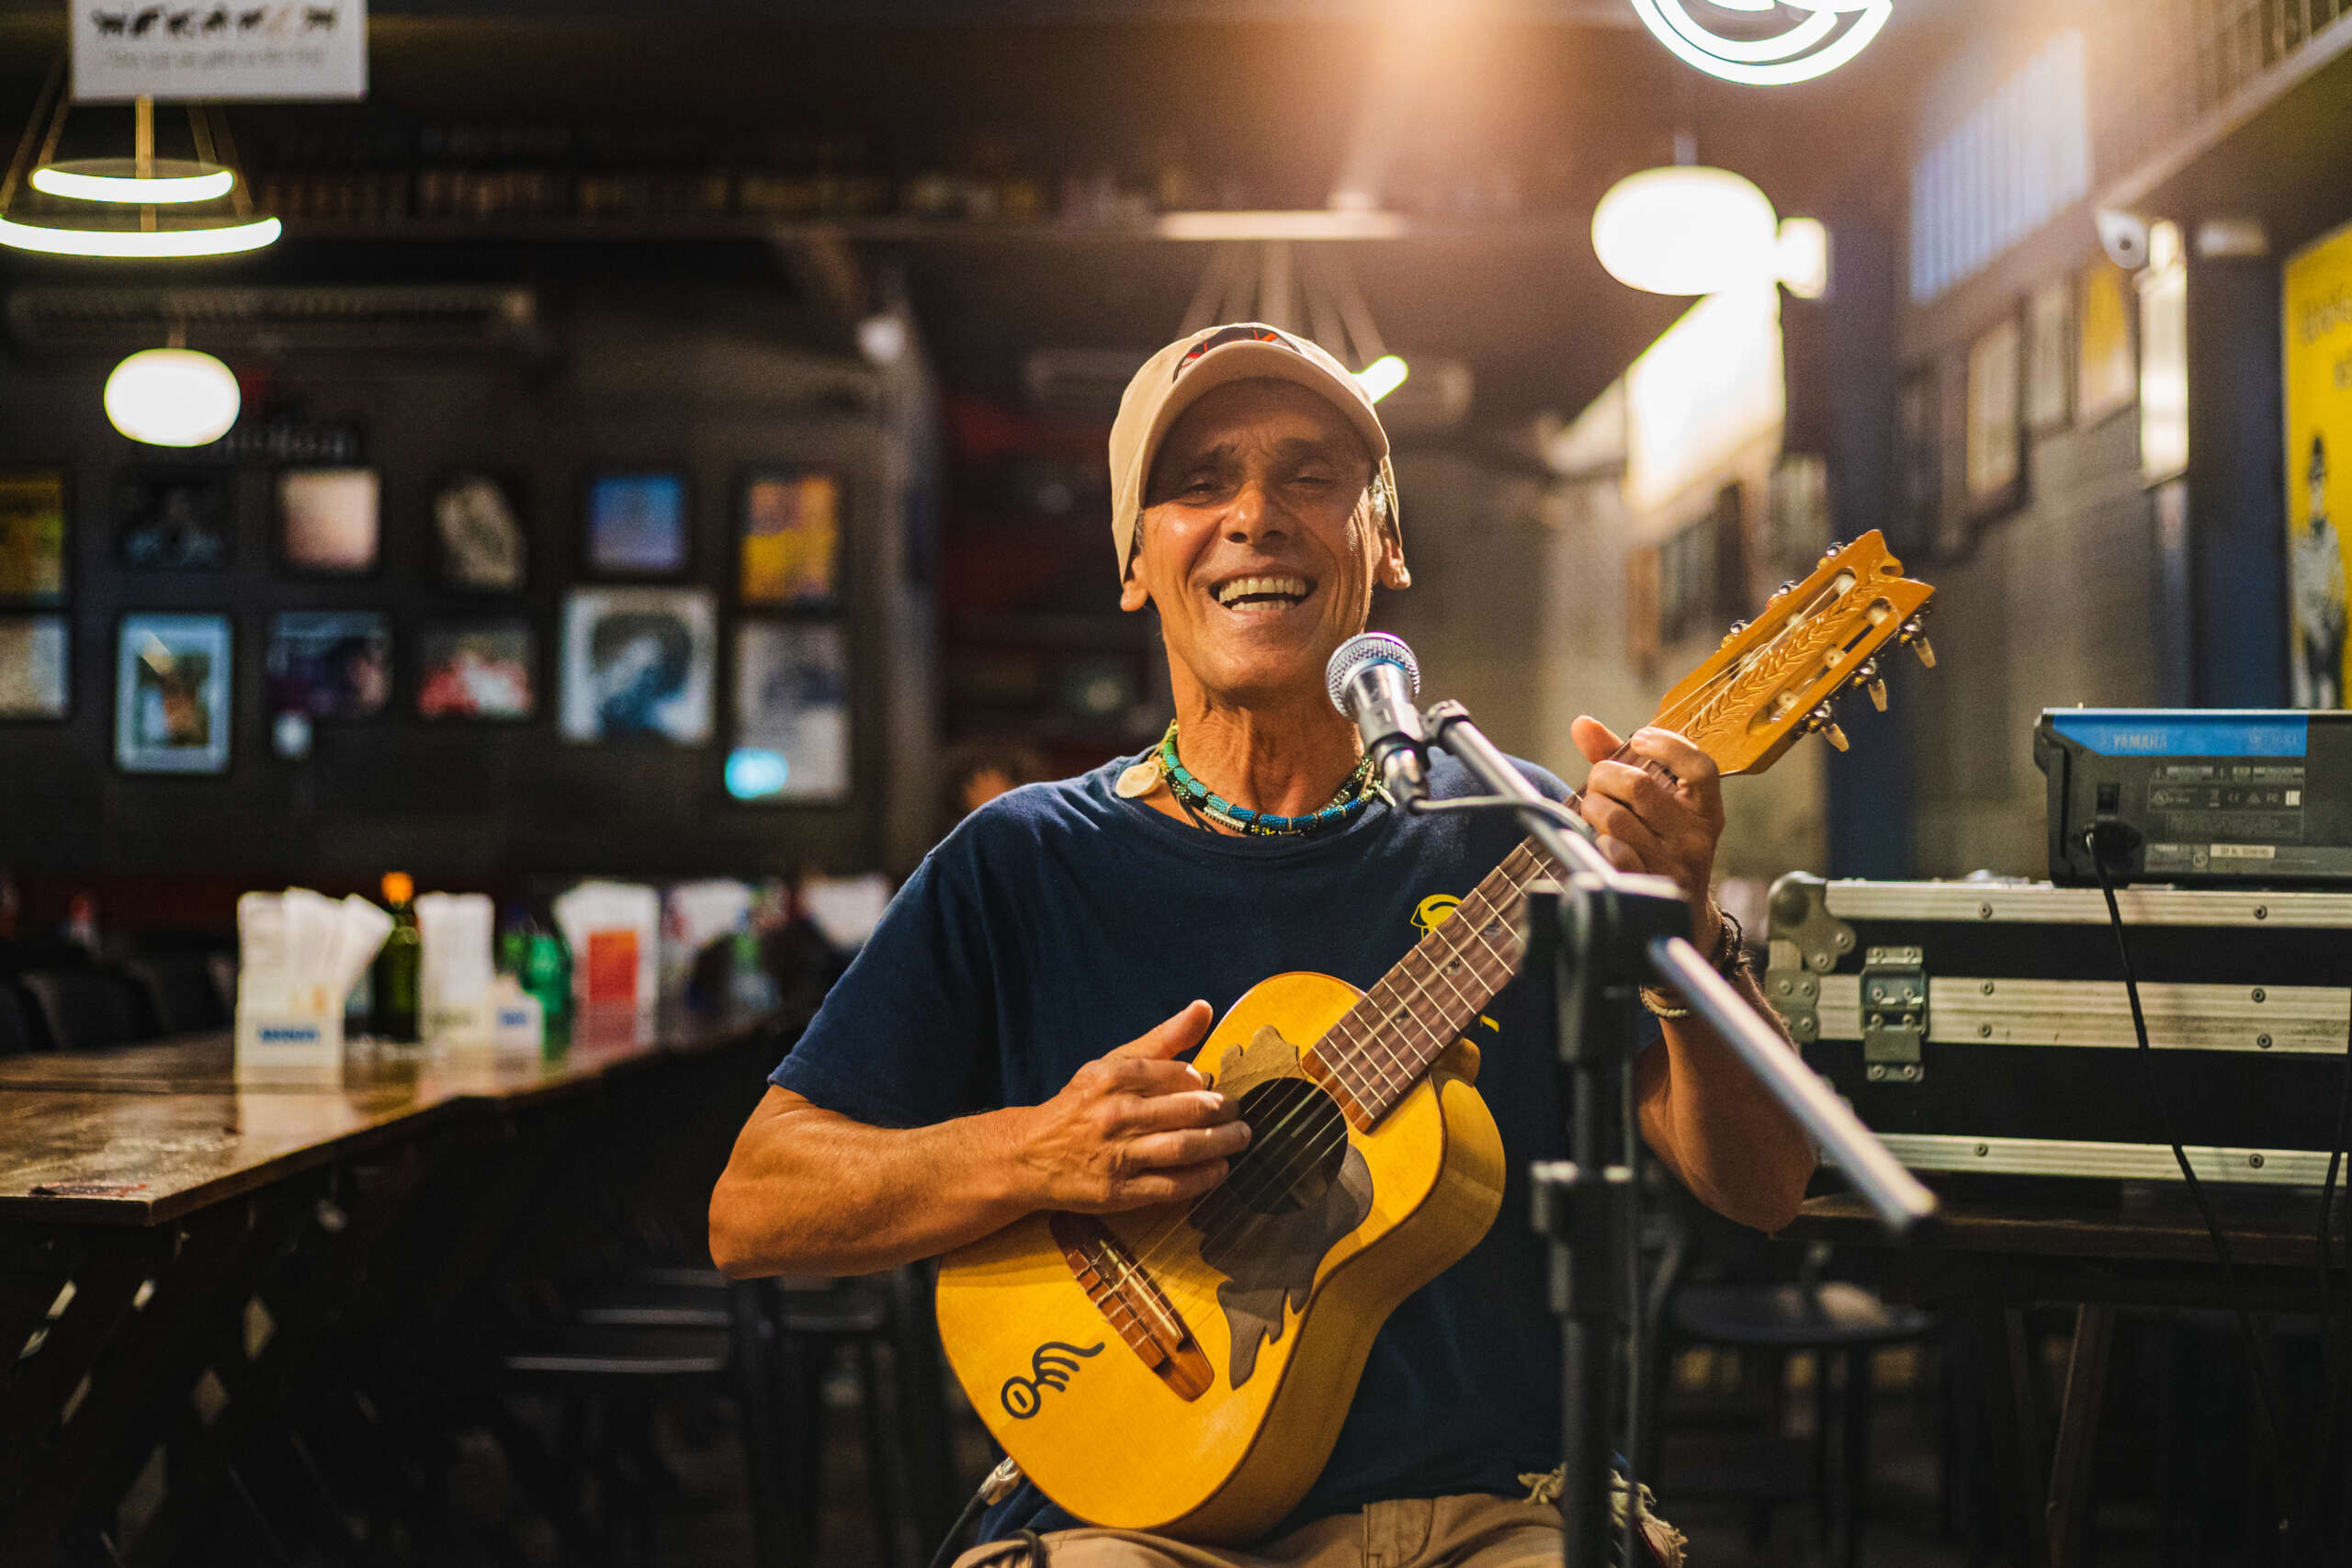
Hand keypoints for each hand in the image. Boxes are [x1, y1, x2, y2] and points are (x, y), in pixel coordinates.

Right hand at [1013, 1001, 1248, 1213]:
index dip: (1203, 1082)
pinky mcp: (1119, 1191)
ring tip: (1240, 1138)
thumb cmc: (1082, 1104)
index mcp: (1115, 1076)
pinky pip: (1172, 1186)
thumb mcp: (1113, 1064)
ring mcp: (1117, 1154)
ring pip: (1184, 1147)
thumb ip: (1162, 1039)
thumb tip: (1203, 1008)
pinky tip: (1218, 1169)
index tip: (1213, 1088)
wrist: (1030, 1155)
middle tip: (1239, 1113)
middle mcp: (1116, 1113)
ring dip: (1223, 1143)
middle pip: (1189, 1110)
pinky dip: (1202, 1178)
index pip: (1179, 1074)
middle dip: (1224, 1112)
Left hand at [1571, 717, 1725, 949]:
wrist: (1680, 915)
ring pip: (1615, 819)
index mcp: (1706, 809)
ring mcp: (1675, 865)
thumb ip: (1621, 760)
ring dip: (1593, 810)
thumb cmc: (1660, 844)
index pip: (1700, 767)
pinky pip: (1611, 852)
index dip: (1668, 745)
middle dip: (1603, 778)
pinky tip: (1603, 843)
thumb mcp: (1656, 804)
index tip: (1640, 738)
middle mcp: (1696, 836)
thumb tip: (1583, 724)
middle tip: (1599, 786)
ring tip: (1597, 816)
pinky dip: (1598, 842)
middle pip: (1638, 786)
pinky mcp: (1650, 888)